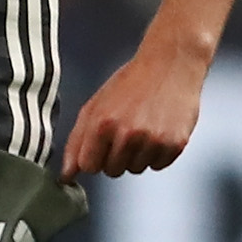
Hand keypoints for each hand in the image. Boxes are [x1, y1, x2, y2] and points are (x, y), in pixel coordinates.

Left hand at [60, 38, 208, 181]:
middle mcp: (128, 134)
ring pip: (136, 169)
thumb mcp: (95, 105)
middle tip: (125, 129)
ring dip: (136, 154)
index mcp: (103, 123)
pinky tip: (158, 129)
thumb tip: (66, 176)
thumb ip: (76, 141)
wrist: (170, 64)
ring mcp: (153, 140)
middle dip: (115, 155)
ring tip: (143, 126)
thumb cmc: (129, 84)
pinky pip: (158, 166)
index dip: (94, 156)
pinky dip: (157, 153)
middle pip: (112, 171)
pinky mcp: (175, 144)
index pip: (89, 166)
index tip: (101, 143)